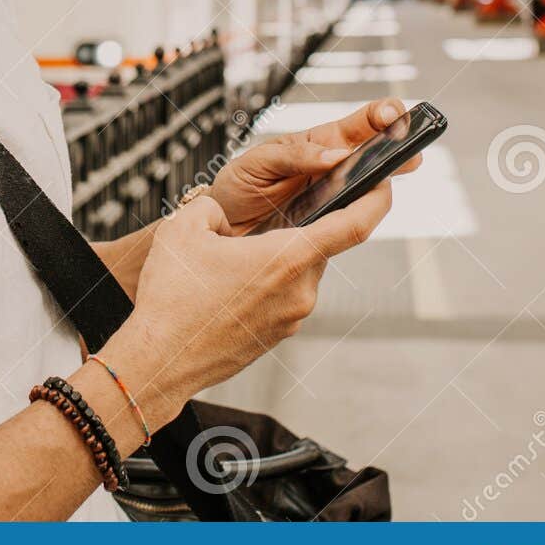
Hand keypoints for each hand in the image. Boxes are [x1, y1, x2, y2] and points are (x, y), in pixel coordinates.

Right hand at [103, 184, 393, 426]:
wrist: (159, 361)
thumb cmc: (172, 298)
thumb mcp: (185, 227)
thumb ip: (213, 208)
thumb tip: (222, 215)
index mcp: (288, 257)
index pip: (355, 224)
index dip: (376, 199)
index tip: (385, 184)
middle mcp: (300, 291)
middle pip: (317, 246)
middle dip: (293, 231)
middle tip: (254, 226)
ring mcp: (291, 318)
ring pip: (296, 273)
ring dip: (273, 261)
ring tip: (226, 264)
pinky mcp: (277, 337)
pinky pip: (281, 299)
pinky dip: (263, 286)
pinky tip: (225, 289)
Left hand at [207, 98, 420, 233]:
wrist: (220, 230)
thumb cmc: (236, 189)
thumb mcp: (255, 163)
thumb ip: (292, 156)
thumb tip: (334, 156)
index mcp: (317, 145)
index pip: (356, 124)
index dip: (378, 114)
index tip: (391, 112)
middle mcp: (332, 170)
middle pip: (375, 152)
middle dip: (399, 143)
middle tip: (414, 141)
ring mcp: (334, 199)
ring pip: (371, 187)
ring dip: (389, 176)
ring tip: (407, 165)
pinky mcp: (328, 228)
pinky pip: (353, 220)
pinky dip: (366, 214)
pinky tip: (373, 206)